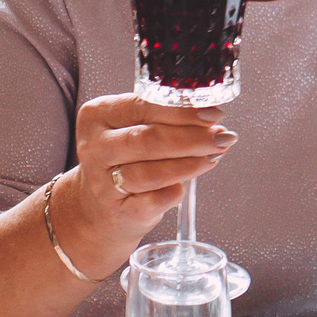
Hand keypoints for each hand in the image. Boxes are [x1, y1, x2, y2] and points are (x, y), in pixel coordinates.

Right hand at [52, 93, 237, 274]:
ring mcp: (102, 182)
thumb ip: (165, 117)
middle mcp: (93, 147)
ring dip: (189, 164)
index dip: (182, 110)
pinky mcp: (117, 210)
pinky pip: (153, 201)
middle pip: (148, 139)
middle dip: (192, 138)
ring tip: (214, 156)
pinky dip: (174, 191)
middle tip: (222, 137)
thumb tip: (211, 114)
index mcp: (97, 115)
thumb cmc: (128, 157)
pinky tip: (186, 185)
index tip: (214, 113)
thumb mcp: (136, 126)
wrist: (104, 203)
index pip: (142, 106)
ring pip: (150, 172)